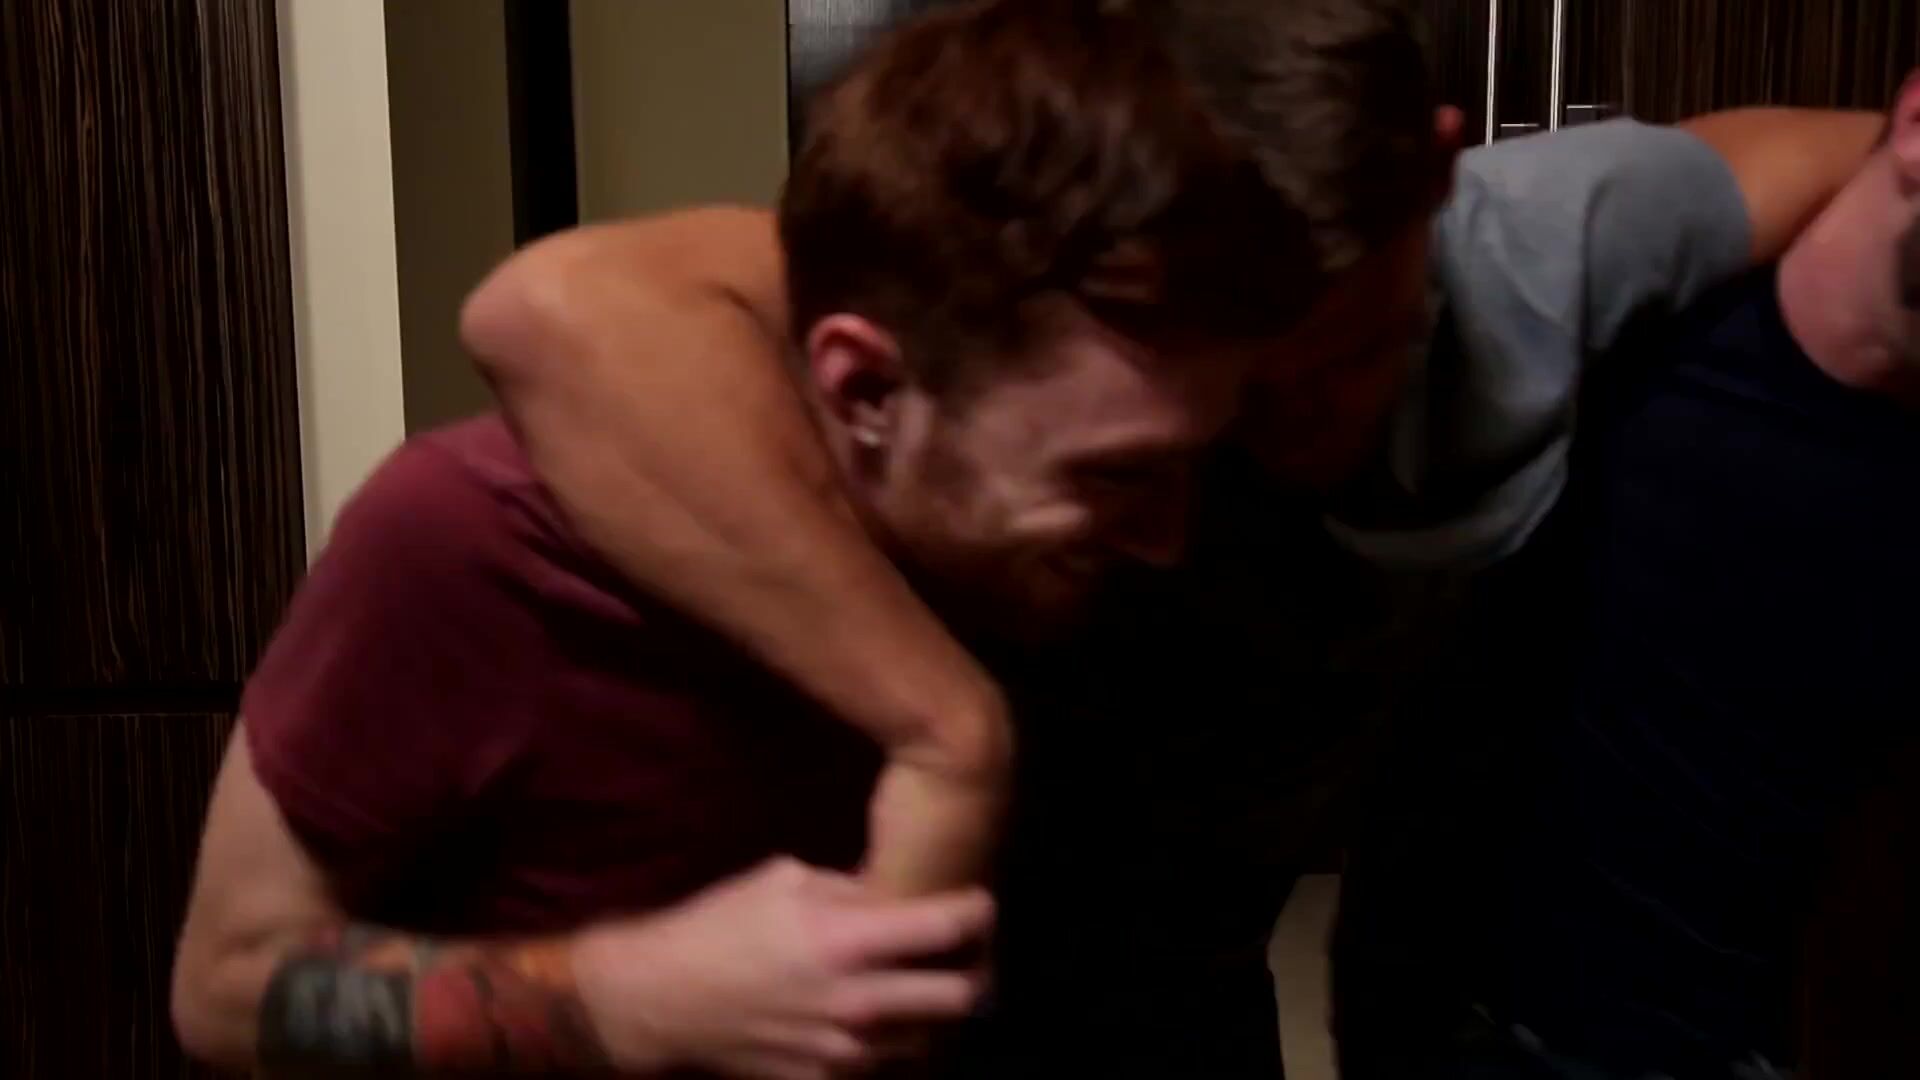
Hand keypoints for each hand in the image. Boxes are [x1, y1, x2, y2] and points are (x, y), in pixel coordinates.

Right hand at [571, 857, 991, 1078]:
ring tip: (916, 984)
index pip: (947, 928)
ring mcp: (842, 1051)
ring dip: (932, 1011)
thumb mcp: (785, 879)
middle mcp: (857, 1002)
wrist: (659, 1000)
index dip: (978, 911)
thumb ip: (850, 890)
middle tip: (964, 954)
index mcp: (848, 942)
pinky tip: (871, 1017)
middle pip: (962, 996)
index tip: (979, 904)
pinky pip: (880, 1064)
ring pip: (928, 1036)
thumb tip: (890, 900)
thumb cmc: (718, 926)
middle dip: (975, 971)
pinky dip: (887, 1041)